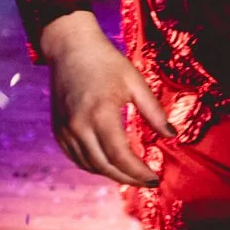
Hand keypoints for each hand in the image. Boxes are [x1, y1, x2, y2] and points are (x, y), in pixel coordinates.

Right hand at [39, 11, 173, 186]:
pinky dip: (93, 165)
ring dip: (111, 174)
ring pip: (89, 165)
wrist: (70, 48)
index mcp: (100, 114)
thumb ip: (154, 112)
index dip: (138, 171)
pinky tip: (109, 164)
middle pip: (104, 166)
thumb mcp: (135, 83)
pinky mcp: (58, 130)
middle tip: (146, 181)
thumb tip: (172, 135)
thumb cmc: (106, 62)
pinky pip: (75, 158)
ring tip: (131, 174)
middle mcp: (79, 126)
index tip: (154, 178)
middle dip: (127, 178)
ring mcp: (65, 130)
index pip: (120, 156)